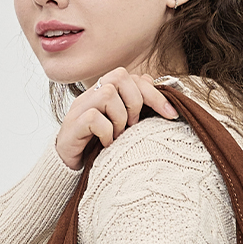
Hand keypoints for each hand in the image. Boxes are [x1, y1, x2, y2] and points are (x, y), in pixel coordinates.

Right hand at [54, 68, 179, 169]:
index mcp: (105, 92)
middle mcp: (91, 95)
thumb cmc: (98, 146)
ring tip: (118, 136)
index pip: (132, 77)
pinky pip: (94, 117)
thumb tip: (154, 86)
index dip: (154, 93)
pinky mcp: (73, 125)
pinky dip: (106, 132)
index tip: (171, 114)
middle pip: (119, 76)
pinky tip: (107, 144)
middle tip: (134, 125)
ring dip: (120, 118)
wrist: (71, 167)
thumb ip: (135, 107)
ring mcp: (80, 108)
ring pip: (108, 94)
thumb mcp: (123, 126)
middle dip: (135, 102)